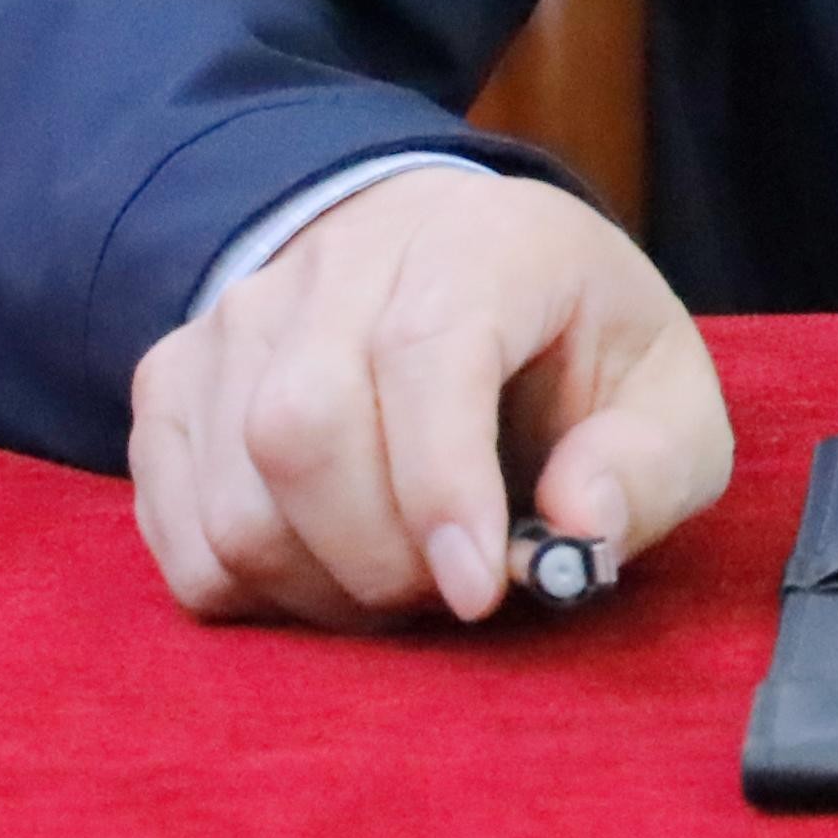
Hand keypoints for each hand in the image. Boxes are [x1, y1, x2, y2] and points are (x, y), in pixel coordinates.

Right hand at [126, 162, 735, 626]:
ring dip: (317, 586)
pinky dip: (249, 586)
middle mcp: (339, 258)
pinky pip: (176, 528)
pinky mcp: (173, 377)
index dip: (442, 487)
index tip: (478, 590)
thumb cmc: (567, 347)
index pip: (425, 351)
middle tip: (446, 594)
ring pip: (233, 494)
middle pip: (302, 428)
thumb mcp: (663, 392)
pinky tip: (324, 567)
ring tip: (396, 580)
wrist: (452, 266)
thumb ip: (649, 463)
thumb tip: (578, 529)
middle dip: (378, 558)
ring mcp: (239, 314)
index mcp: (478, 243)